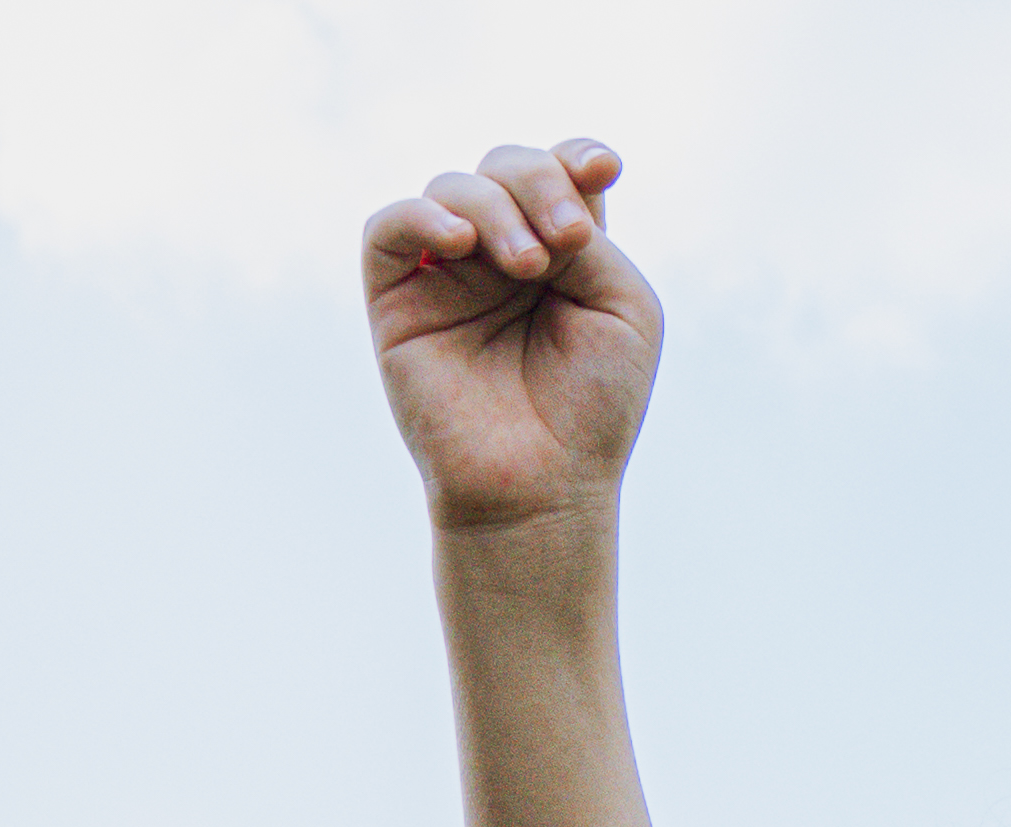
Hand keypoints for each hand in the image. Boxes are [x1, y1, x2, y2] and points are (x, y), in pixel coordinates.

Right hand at [363, 140, 660, 534]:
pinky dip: (424, 216)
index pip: (560, 172)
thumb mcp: (622, 306)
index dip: (577, 155)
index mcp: (561, 253)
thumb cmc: (592, 406)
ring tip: (528, 267)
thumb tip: (530, 198)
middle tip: (568, 240)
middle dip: (540, 183)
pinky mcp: (396, 299)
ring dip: (497, 208)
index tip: (602, 170)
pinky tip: (461, 245)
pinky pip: (388, 226)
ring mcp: (447, 274)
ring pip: (454, 186)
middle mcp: (501, 254)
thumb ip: (586, 235)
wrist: (542, 486)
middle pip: (508, 167)